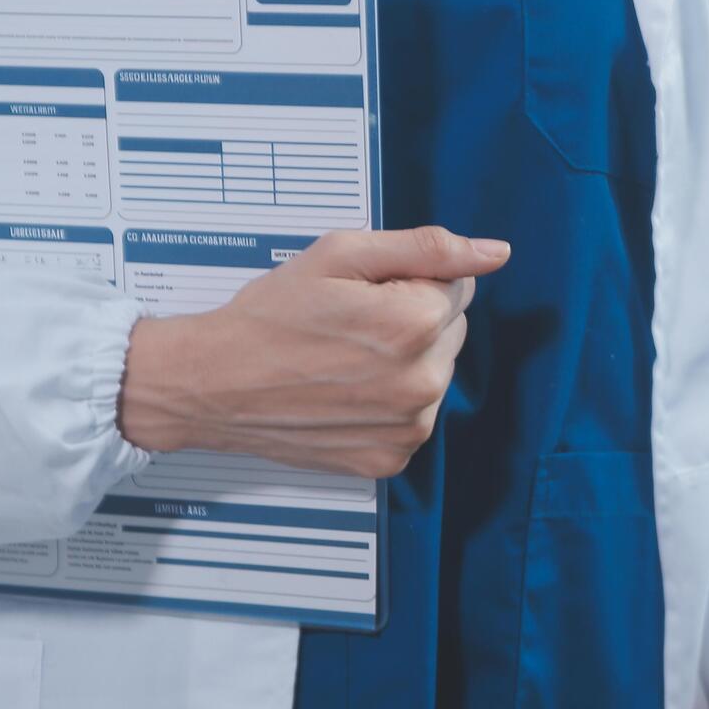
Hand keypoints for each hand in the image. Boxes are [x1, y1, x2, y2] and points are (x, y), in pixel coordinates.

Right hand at [118, 225, 509, 475]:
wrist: (213, 383)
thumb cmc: (269, 317)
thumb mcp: (342, 255)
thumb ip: (427, 248)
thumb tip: (494, 253)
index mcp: (414, 324)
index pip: (456, 286)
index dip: (407, 281)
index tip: (361, 294)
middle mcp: (421, 383)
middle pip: (450, 332)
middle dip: (411, 320)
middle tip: (348, 324)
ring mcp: (407, 428)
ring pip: (434, 376)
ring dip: (403, 364)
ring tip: (341, 360)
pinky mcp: (389, 459)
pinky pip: (412, 418)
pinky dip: (386, 405)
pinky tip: (343, 393)